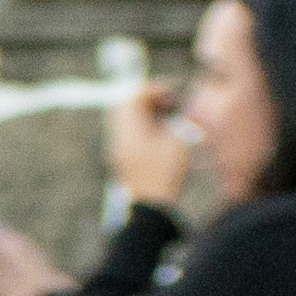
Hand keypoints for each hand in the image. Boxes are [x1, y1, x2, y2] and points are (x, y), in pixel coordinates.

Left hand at [98, 75, 195, 213]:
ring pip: (126, 118)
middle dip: (146, 98)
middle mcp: (118, 136)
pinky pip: (128, 131)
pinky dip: (143, 125)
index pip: (132, 97)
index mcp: (129, 130)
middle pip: (124, 105)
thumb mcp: (176, 144)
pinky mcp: (123, 157)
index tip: (171, 92)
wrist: (151, 206)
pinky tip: (161, 132)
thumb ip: (175, 122)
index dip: (152, 89)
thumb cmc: (165, 175)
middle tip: (168, 101)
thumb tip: (176, 110)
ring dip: (145, 112)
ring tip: (167, 115)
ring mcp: (118, 147)